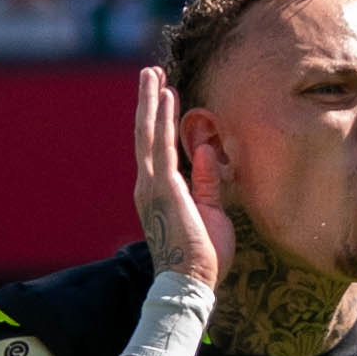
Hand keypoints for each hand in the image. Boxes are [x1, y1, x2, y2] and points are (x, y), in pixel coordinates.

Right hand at [134, 69, 230, 287]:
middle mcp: (149, 186)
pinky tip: (167, 96)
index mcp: (159, 194)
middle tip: (149, 73)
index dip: (159, 120)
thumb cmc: (203, 255)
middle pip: (145, 135)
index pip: (156, 149)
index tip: (163, 96)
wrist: (191, 282)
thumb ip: (207, 180)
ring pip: (149, 133)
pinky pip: (162, 144)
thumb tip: (208, 149)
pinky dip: (164, 118)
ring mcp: (153, 186)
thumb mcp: (211, 210)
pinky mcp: (164, 187)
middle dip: (148, 102)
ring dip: (151, 101)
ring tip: (151, 73)